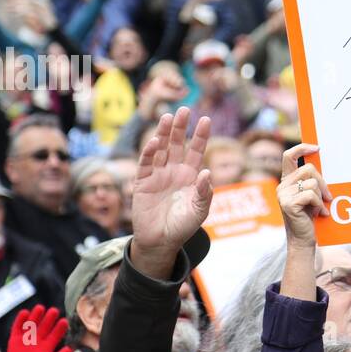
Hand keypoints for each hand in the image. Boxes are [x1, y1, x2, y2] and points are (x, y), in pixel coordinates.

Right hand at [0, 305, 71, 351]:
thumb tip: (72, 348)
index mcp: (48, 345)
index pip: (55, 334)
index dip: (60, 328)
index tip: (64, 321)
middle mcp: (38, 340)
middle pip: (45, 326)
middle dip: (49, 318)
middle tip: (54, 310)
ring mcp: (27, 339)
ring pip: (32, 324)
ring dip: (36, 316)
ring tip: (40, 308)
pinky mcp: (15, 339)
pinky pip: (18, 327)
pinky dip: (20, 320)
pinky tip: (25, 312)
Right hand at [130, 108, 213, 278]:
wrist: (161, 241)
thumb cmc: (183, 226)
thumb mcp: (200, 210)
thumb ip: (205, 192)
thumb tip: (207, 172)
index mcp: (191, 176)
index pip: (196, 151)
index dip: (200, 135)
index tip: (206, 119)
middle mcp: (174, 171)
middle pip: (178, 144)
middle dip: (181, 127)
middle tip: (184, 110)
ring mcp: (158, 175)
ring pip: (161, 149)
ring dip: (164, 133)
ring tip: (167, 117)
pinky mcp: (143, 182)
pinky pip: (146, 163)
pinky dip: (150, 152)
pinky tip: (156, 141)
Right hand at [276, 143, 331, 246]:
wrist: (304, 240)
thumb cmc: (310, 217)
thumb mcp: (311, 196)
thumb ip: (312, 181)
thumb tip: (323, 163)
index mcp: (287, 181)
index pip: (288, 156)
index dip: (302, 148)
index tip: (317, 148)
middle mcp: (282, 186)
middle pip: (308, 169)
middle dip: (323, 182)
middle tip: (328, 197)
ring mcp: (283, 195)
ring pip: (312, 183)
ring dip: (321, 197)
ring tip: (320, 208)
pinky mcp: (288, 204)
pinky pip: (311, 195)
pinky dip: (319, 205)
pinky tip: (320, 214)